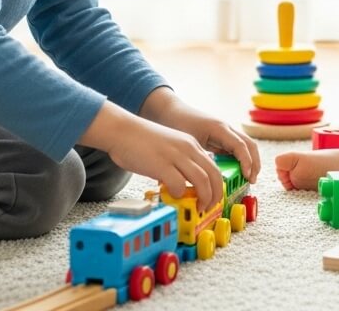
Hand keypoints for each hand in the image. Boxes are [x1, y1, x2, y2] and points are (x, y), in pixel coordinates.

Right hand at [82, 101, 224, 211]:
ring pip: (202, 180)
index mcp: (191, 145)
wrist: (121, 129)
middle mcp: (188, 148)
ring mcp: (176, 155)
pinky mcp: (161, 164)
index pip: (214, 167)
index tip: (212, 198)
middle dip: (216, 195)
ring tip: (197, 207)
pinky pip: (179, 184)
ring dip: (203, 198)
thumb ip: (180, 162)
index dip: (217, 186)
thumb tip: (184, 185)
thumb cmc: (140, 141)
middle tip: (209, 207)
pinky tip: (172, 195)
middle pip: (214, 175)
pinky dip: (179, 194)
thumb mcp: (170, 147)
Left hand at [141, 88, 260, 183]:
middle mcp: (226, 128)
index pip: (240, 145)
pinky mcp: (221, 136)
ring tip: (248, 179)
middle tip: (252, 181)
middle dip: (254, 163)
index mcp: (219, 128)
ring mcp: (225, 131)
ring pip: (246, 146)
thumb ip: (200, 158)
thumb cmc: (177, 124)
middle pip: (250, 144)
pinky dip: (241, 159)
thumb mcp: (188, 142)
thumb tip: (208, 178)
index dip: (246, 162)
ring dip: (250, 161)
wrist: (170, 111)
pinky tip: (237, 172)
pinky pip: (237, 147)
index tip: (247, 177)